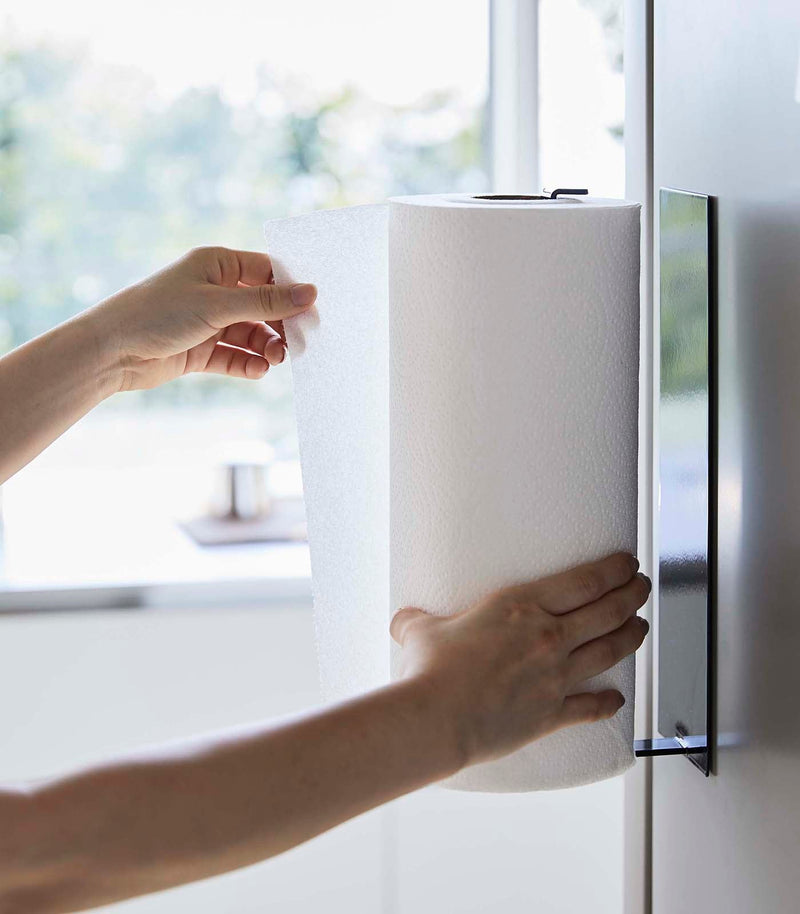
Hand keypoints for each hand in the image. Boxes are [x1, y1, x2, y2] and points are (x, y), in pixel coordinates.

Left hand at [89, 246, 316, 390]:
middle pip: (263, 306)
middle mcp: (214, 290)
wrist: (111, 352)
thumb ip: (266, 302)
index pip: (267, 271)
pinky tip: (257, 370)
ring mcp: (208, 321)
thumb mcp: (217, 304)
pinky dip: (247, 363)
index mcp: (217, 264)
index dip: (291, 290)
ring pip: (251, 334)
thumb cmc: (157, 313)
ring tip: (274, 360)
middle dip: (281, 325)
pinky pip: (234, 356)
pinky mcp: (201, 350)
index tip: (312, 310)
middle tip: (298, 343)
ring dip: (266, 347)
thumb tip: (310, 293)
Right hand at [391, 553, 650, 767]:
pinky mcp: (551, 713)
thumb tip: (401, 620)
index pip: (585, 581)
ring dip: (632, 636)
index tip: (629, 563)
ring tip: (642, 627)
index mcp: (522, 606)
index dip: (615, 570)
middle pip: (608, 611)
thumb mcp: (421, 630)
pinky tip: (619, 699)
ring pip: (609, 651)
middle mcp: (549, 637)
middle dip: (633, 595)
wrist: (438, 718)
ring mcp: (555, 676)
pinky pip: (590, 706)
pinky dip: (608, 703)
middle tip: (643, 586)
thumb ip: (417, 621)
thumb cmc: (431, 669)